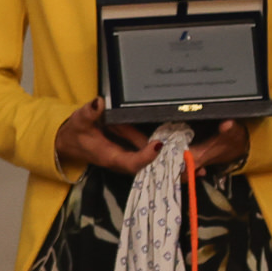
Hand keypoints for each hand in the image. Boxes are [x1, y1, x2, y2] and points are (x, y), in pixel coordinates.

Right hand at [54, 105, 247, 176]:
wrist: (70, 142)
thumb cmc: (75, 132)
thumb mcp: (80, 120)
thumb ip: (88, 113)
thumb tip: (98, 103)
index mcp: (111, 157)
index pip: (131, 162)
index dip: (146, 157)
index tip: (158, 145)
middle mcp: (124, 162)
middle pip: (150, 168)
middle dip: (171, 166)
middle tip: (195, 162)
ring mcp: (131, 158)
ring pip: (156, 165)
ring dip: (176, 165)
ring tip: (202, 164)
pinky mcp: (136, 154)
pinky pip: (155, 158)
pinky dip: (172, 159)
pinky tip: (194, 159)